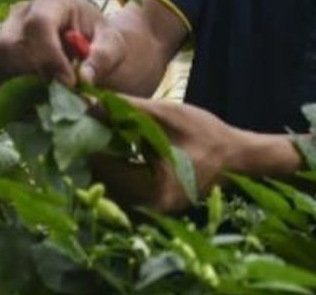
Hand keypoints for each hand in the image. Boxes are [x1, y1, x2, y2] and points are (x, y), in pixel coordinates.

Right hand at [0, 0, 130, 96]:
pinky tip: (28, 108)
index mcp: (49, 0)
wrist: (90, 50)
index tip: (69, 83)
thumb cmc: (100, 40)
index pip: (37, 24)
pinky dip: (3, 101)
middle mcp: (19, 16)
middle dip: (31, 76)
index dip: (49, 56)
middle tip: (57, 95)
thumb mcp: (113, 44)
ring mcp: (3, 39)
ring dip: (16, 89)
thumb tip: (83, 81)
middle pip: (7, 45)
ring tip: (46, 100)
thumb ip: (103, 57)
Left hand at [91, 97, 241, 212]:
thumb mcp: (167, 114)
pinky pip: (125, 190)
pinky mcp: (154, 207)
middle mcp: (151, 209)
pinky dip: (117, 170)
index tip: (78, 123)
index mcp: (156, 190)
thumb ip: (128, 109)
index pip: (107, 171)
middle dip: (93, 155)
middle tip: (83, 129)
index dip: (89, 145)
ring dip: (103, 163)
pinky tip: (115, 148)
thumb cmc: (207, 134)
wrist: (236, 157)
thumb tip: (90, 103)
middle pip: (106, 183)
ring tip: (97, 136)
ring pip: (113, 188)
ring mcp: (153, 212)